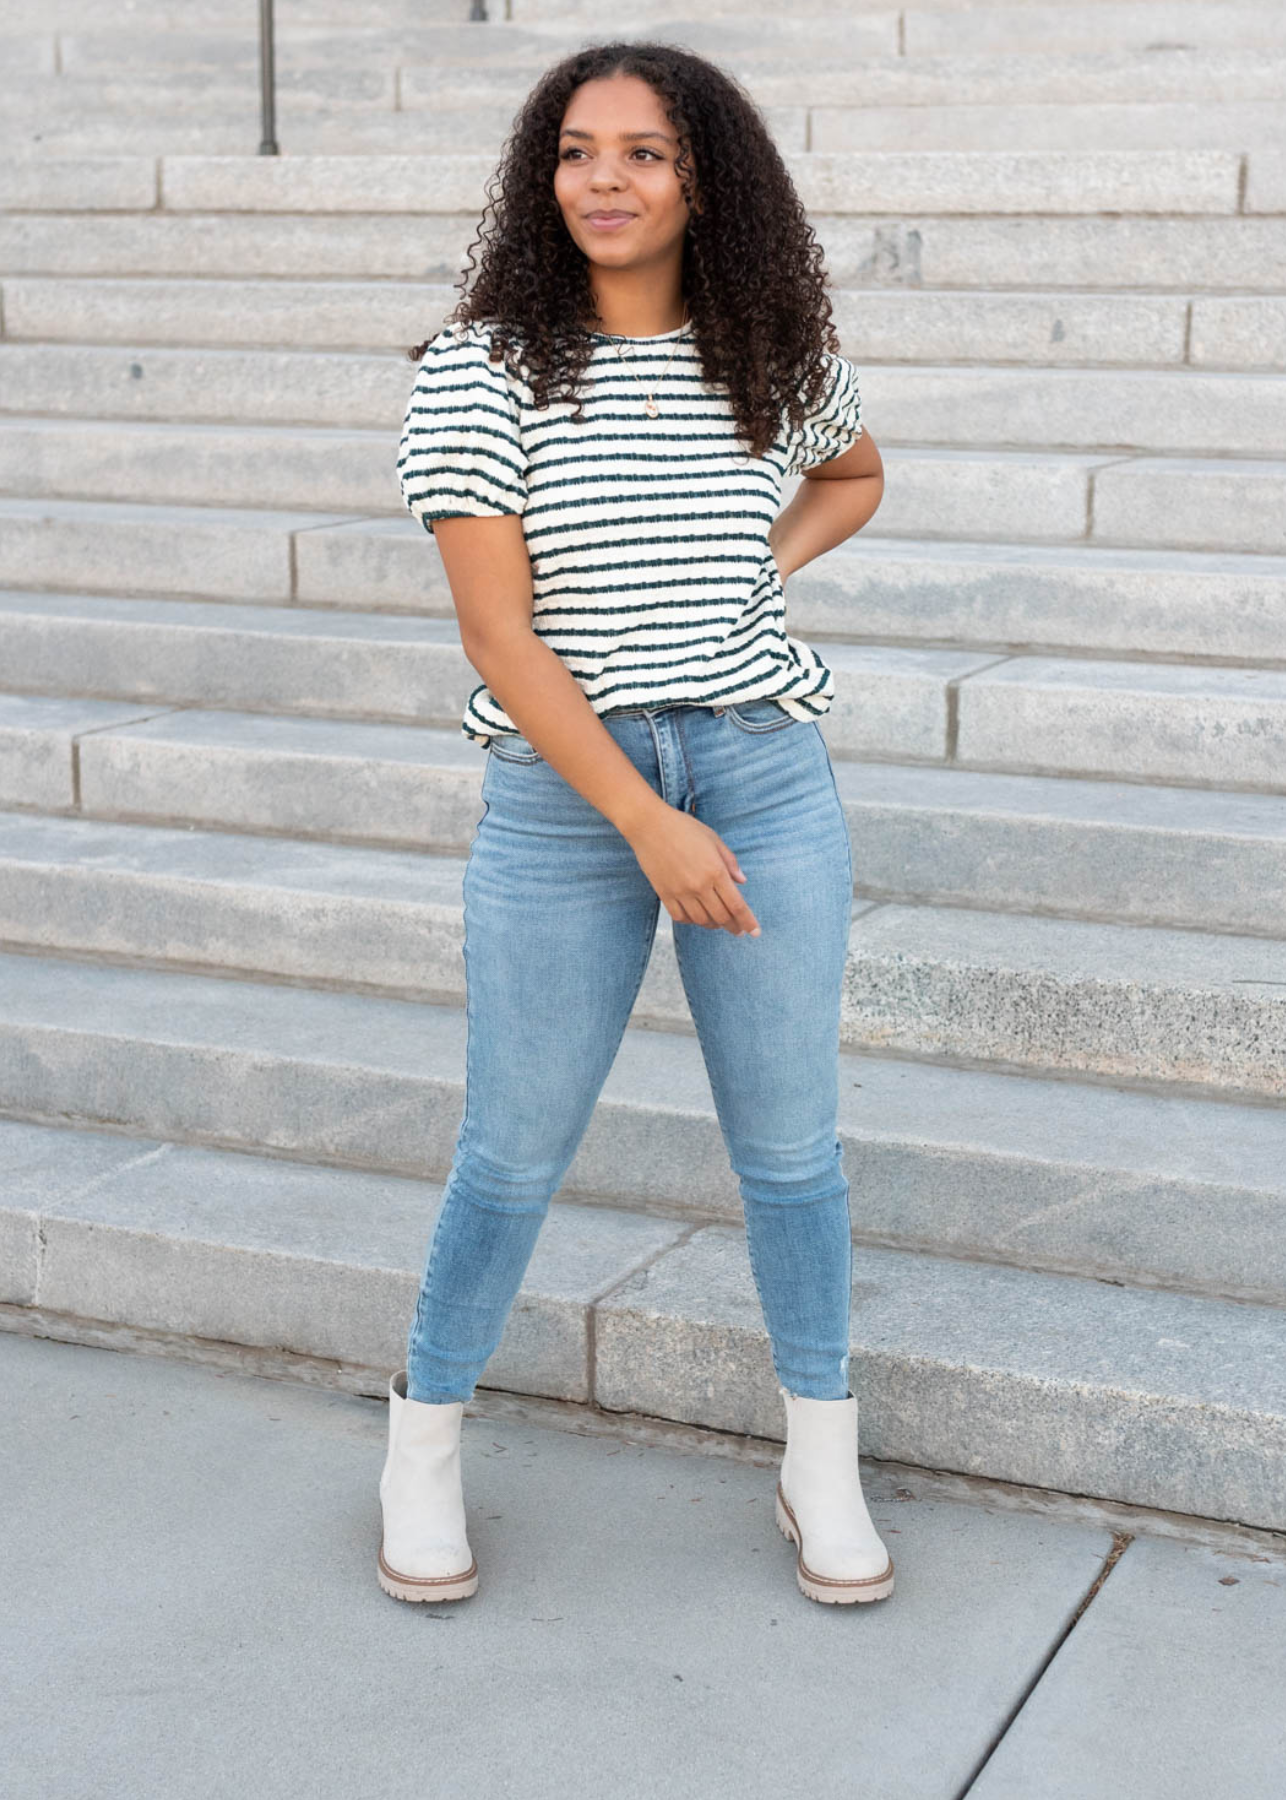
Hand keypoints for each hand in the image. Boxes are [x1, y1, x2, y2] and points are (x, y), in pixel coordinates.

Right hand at [627, 806, 760, 936]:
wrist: (649, 826)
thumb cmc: (683, 828)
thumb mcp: (713, 839)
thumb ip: (729, 861)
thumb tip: (741, 881)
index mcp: (715, 871)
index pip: (737, 905)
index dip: (748, 922)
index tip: (755, 932)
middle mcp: (699, 885)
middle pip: (721, 917)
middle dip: (733, 926)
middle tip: (738, 929)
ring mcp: (680, 892)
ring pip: (702, 920)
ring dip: (713, 924)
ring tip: (719, 923)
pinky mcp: (664, 894)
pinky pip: (680, 917)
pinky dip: (691, 921)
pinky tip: (697, 917)